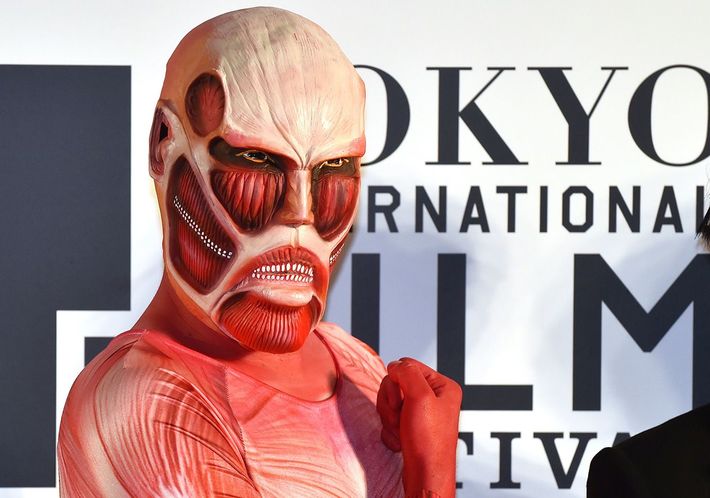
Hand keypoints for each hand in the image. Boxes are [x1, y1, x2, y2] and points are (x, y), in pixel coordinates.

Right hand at [377, 358, 461, 497]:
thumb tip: (396, 365)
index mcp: (442, 386)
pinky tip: (401, 439)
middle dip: (392, 403)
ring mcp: (421, 413)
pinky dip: (390, 430)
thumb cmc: (430, 443)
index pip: (408, 366)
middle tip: (401, 416)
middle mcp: (433, 398)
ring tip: (402, 430)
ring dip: (390, 418)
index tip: (401, 398)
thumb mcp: (420, 398)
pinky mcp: (411, 426)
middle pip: (395, 383)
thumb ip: (407, 373)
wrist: (425, 475)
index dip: (397, 382)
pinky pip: (389, 418)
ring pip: (390, 401)